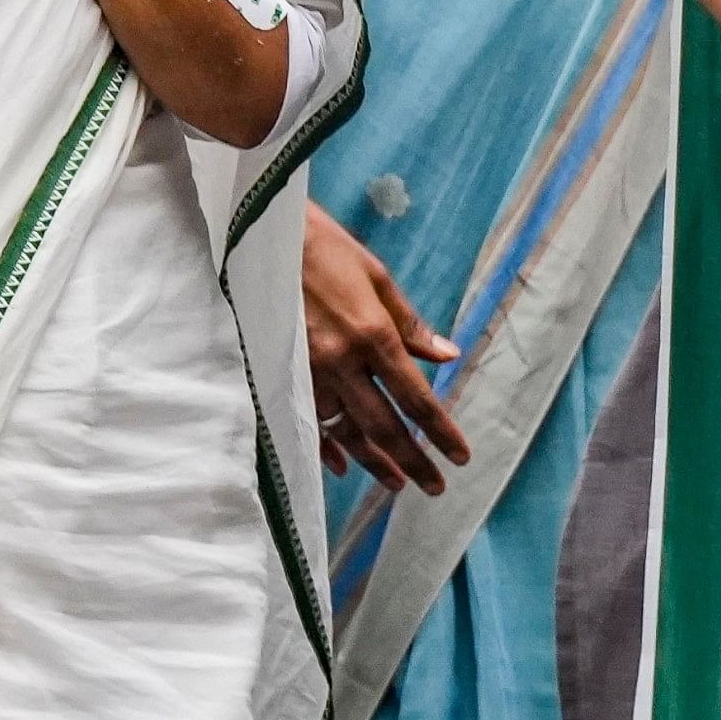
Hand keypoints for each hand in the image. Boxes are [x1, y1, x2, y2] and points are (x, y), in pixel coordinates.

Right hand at [305, 203, 468, 491]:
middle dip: (412, 459)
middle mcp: (342, 361)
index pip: (415, 396)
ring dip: (372, 461)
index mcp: (373, 335)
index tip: (459, 456)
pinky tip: (341, 466)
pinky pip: (305, 419)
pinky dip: (324, 447)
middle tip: (434, 486)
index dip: (440, 431)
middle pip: (383, 424)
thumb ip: (410, 323)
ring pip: (344, 430)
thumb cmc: (324, 248)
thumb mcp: (376, 277)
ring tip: (395, 484)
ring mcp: (307, 370)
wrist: (260, 233)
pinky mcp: (280, 370)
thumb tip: (447, 355)